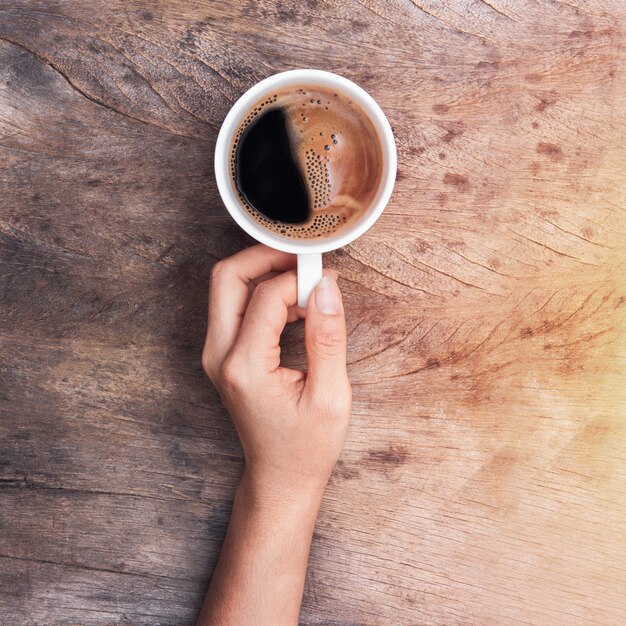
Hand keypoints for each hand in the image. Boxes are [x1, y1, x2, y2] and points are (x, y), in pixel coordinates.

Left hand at [202, 244, 351, 500]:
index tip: (329, 279)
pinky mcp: (223, 356)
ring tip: (306, 284)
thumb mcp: (330, 395)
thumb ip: (326, 337)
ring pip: (227, 288)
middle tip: (303, 258)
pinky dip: (263, 294)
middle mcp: (219, 355)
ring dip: (264, 274)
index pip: (267, 296)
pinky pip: (235, 307)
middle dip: (265, 257)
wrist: (279, 477)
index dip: (301, 278)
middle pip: (227, 277)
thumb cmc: (306, 446)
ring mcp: (216, 355)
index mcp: (244, 366)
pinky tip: (295, 305)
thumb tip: (326, 287)